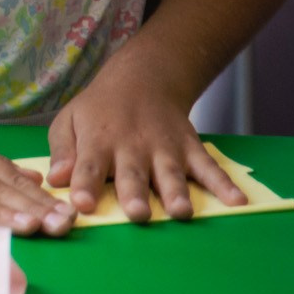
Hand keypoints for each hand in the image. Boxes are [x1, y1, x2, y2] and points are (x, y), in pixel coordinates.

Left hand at [45, 61, 245, 221]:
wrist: (141, 80)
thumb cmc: (98, 110)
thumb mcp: (69, 122)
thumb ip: (62, 152)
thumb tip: (55, 179)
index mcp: (98, 142)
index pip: (87, 166)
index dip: (84, 186)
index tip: (81, 205)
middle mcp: (132, 147)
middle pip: (132, 174)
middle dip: (135, 194)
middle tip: (138, 214)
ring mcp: (164, 148)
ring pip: (170, 173)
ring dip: (176, 193)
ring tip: (181, 213)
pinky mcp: (190, 148)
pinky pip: (209, 168)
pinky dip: (224, 184)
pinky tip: (237, 202)